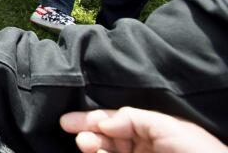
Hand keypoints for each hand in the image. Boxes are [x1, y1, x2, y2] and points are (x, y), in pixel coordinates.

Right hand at [60, 107, 227, 152]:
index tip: (69, 121)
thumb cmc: (198, 151)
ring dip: (92, 147)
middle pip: (106, 137)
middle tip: (76, 134)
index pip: (114, 120)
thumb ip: (133, 118)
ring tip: (84, 144)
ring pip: (106, 152)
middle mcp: (141, 146)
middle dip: (88, 133)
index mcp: (150, 130)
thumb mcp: (167, 126)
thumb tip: (104, 120)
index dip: (92, 119)